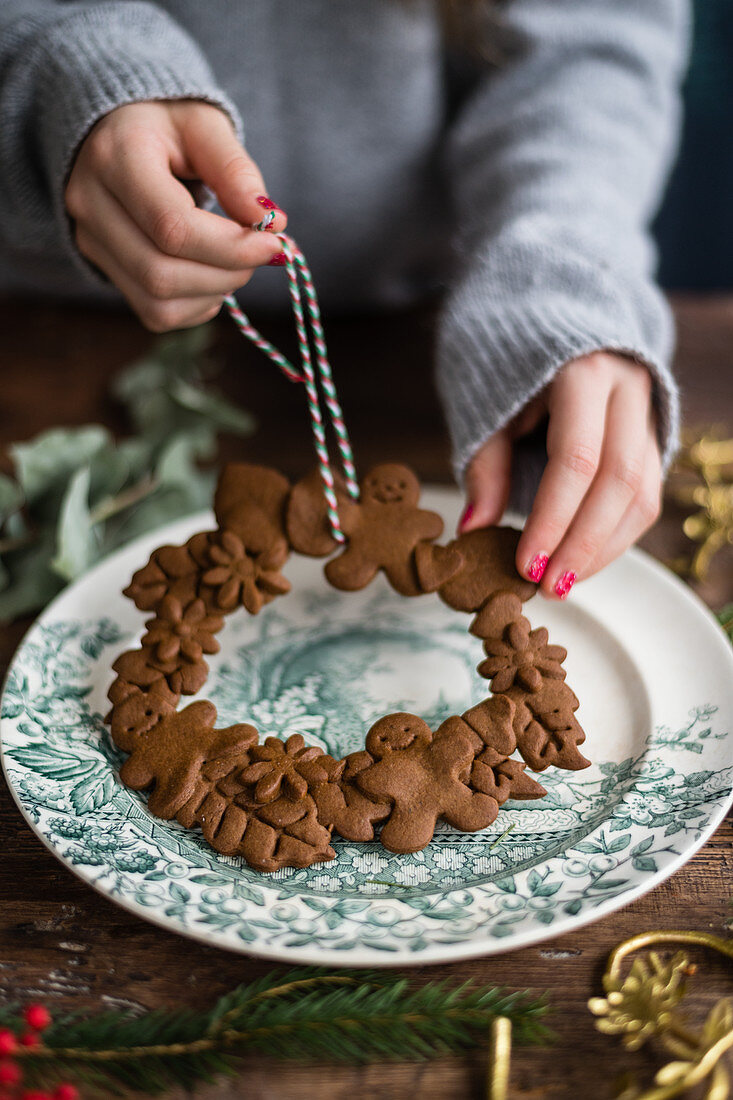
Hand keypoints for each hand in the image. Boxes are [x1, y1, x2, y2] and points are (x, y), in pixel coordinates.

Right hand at [65, 101, 287, 331]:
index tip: (273, 242)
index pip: (172, 227)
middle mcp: (91, 204)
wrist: (118, 129)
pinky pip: (154, 313)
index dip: (230, 246)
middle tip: (260, 254)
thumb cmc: (167, 123)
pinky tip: (212, 276)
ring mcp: (91, 241)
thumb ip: (235, 171)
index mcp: (115, 158)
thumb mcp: (206, 126)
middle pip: (162, 273)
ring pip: (157, 302)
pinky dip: (196, 306)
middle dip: (226, 274)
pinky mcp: (102, 266)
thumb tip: (270, 221)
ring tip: (237, 262)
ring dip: (213, 293)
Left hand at [461, 352, 662, 597]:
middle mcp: (628, 390)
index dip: (553, 518)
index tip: (527, 565)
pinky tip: (581, 562)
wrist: (552, 322)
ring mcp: (648, 414)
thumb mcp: (488, 406)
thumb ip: (485, 465)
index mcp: (585, 372)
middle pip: (619, 482)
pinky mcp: (653, 439)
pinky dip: (614, 537)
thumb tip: (473, 529)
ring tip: (562, 584)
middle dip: (582, 543)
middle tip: (548, 586)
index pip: (578, 458)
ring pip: (641, 495)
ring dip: (602, 549)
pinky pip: (644, 497)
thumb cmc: (511, 369)